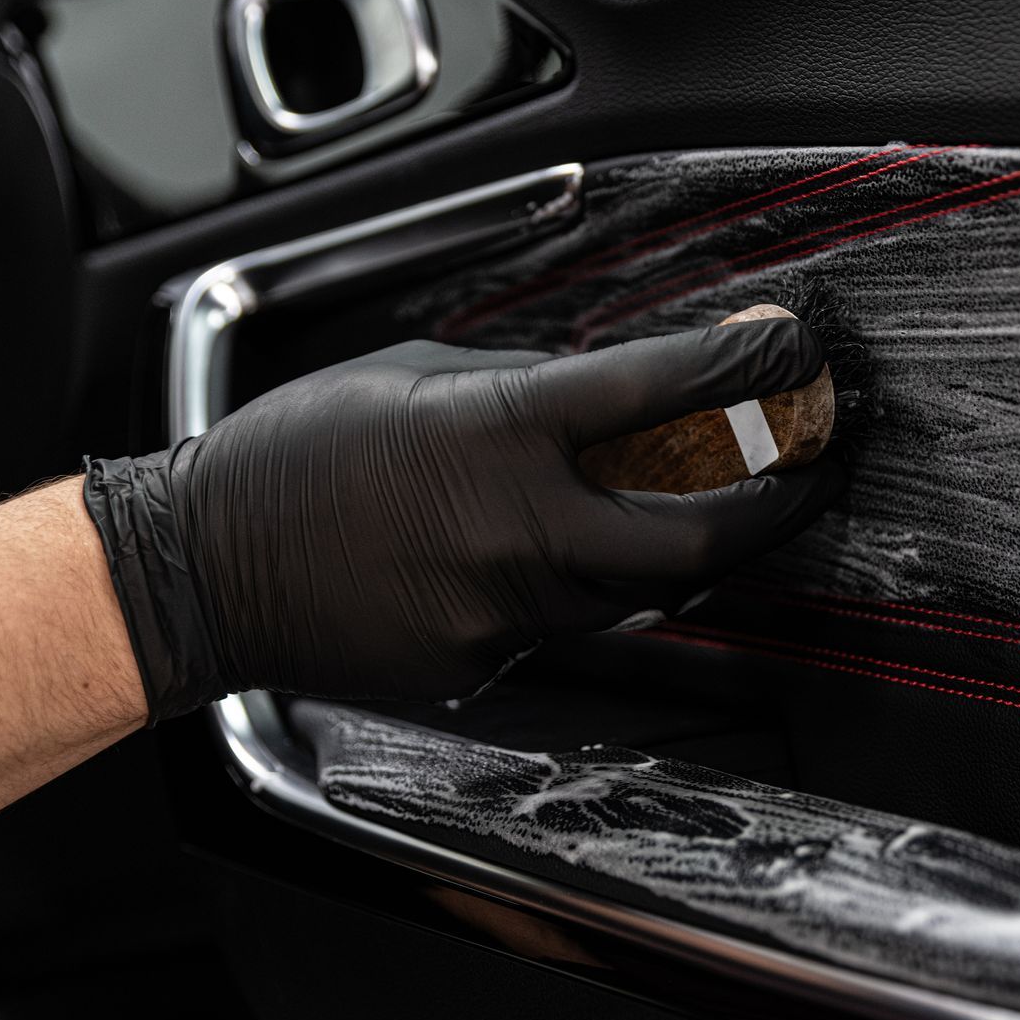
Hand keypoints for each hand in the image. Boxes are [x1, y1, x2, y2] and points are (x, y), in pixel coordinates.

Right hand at [83, 320, 841, 719]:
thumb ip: (535, 391)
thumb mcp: (422, 380)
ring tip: (738, 507)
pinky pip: (576, 630)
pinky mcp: (483, 668)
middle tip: (818, 471)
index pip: (662, 392)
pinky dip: (603, 590)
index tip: (791, 350)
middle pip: (700, 536)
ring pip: (649, 594)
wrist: (200, 568)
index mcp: (495, 435)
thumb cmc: (302, 454)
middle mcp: (512, 532)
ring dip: (705, 550)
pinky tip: (597, 557)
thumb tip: (638, 390)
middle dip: (783, 502)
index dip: (749, 366)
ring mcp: (501, 615)